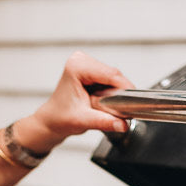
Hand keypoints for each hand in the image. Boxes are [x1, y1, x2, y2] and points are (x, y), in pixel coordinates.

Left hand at [13, 51, 135, 152]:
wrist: (52, 121)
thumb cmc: (60, 118)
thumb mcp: (83, 120)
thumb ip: (104, 121)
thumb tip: (122, 124)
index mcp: (76, 67)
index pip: (110, 74)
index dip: (124, 88)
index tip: (134, 101)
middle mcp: (81, 61)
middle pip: (114, 74)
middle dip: (119, 92)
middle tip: (117, 110)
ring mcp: (86, 63)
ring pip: (114, 77)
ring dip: (116, 92)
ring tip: (105, 106)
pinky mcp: (91, 70)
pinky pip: (111, 79)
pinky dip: (112, 91)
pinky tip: (103, 100)